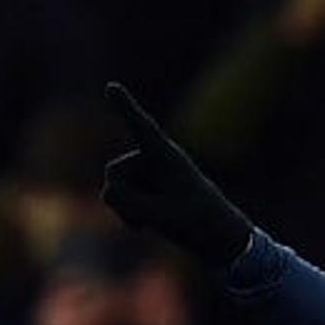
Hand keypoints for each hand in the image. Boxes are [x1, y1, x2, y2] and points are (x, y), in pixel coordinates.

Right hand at [101, 83, 254, 268]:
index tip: (112, 87)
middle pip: (114, 172)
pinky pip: (117, 198)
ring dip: (127, 209)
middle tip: (153, 215)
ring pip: (114, 188)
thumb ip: (129, 203)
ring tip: (154, 220)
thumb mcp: (161, 217)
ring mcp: (146, 172)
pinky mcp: (143, 187)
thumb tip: (108, 192)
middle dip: (124, 197)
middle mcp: (153, 158)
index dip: (125, 108)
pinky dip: (127, 214)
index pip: (142, 128)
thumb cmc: (198, 223)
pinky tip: (145, 225)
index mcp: (167, 157)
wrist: (217, 236)